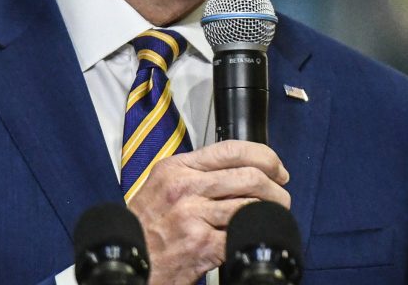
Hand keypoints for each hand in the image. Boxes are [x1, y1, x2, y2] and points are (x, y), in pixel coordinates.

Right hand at [126, 141, 290, 284]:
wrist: (126, 259)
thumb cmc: (145, 228)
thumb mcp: (162, 187)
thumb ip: (195, 175)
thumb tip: (238, 172)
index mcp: (177, 168)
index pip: (231, 149)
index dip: (264, 156)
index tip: (276, 168)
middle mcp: (185, 187)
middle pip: (248, 176)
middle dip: (275, 188)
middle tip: (281, 198)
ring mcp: (192, 215)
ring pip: (251, 204)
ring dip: (271, 212)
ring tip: (272, 218)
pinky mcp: (200, 243)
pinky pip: (241, 233)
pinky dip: (254, 235)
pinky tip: (253, 237)